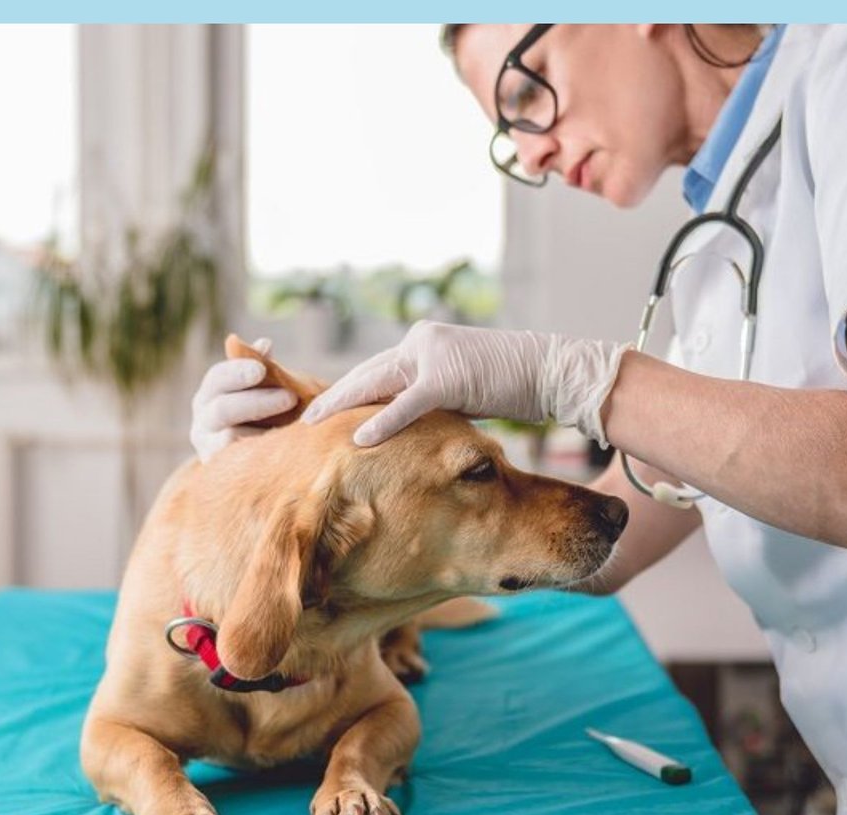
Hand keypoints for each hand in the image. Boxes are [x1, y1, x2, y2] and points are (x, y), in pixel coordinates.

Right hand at [189, 337, 297, 461]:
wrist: (269, 457)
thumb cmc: (271, 413)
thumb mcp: (269, 388)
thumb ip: (265, 368)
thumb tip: (264, 345)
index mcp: (211, 393)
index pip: (217, 378)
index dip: (238, 371)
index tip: (261, 370)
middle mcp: (203, 420)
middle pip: (222, 408)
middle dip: (257, 402)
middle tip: (290, 398)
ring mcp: (208, 448)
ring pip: (231, 437)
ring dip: (265, 430)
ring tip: (294, 425)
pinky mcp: (221, 471)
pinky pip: (241, 462)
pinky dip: (263, 453)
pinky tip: (285, 446)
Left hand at [301, 321, 629, 447]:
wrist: (549, 371)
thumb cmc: (510, 383)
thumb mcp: (460, 388)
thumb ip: (428, 398)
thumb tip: (405, 423)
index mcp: (420, 346)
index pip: (374, 372)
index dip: (343, 393)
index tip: (315, 411)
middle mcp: (419, 344)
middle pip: (365, 375)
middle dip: (330, 398)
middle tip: (297, 418)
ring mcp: (432, 356)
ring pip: (376, 384)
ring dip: (342, 407)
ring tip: (310, 426)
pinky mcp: (447, 378)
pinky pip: (407, 404)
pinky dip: (382, 423)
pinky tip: (357, 438)